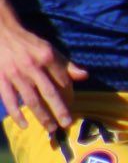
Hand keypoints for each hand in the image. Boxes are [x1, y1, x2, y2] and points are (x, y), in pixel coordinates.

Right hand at [0, 19, 86, 134]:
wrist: (1, 33)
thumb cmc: (29, 44)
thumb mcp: (50, 49)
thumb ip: (66, 64)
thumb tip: (84, 76)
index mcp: (47, 57)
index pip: (63, 80)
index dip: (69, 94)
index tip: (73, 106)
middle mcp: (32, 66)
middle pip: (49, 92)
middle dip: (59, 110)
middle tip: (67, 124)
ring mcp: (15, 74)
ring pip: (31, 99)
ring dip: (42, 115)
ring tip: (51, 128)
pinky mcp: (1, 79)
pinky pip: (10, 100)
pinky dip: (17, 113)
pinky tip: (25, 124)